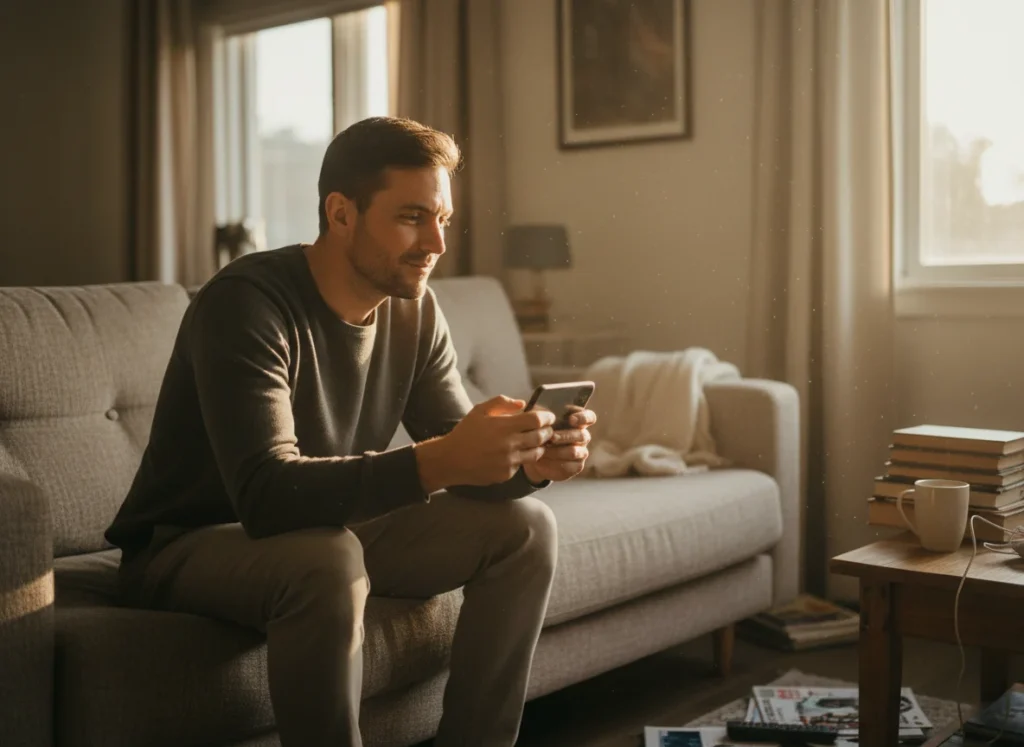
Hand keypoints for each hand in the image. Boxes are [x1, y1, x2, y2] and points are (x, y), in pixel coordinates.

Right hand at [416, 395, 554, 491]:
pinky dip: (522, 458)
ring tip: (534, 441)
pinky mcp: (506, 474)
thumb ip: (501, 403)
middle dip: (547, 431)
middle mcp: (509, 445)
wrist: (450, 460)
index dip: (547, 417)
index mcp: (504, 426)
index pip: (537, 421)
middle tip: (547, 429)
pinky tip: (515, 453)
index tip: (548, 416)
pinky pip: (522, 465)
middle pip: (541, 437)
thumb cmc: (465, 432)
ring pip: (536, 453)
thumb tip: (522, 404)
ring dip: (539, 446)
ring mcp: (509, 461)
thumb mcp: (479, 411)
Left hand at [523, 408, 596, 483]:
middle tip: (551, 437)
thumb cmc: (537, 430)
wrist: (532, 453)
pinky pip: (571, 466)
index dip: (583, 418)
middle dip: (565, 436)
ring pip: (574, 451)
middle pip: (582, 435)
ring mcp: (582, 451)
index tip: (571, 419)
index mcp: (577, 420)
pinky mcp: (577, 466)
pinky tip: (544, 460)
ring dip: (557, 451)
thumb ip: (542, 413)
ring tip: (542, 450)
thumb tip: (541, 412)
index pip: (589, 417)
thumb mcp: (537, 419)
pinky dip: (555, 463)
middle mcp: (582, 435)